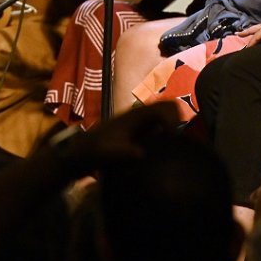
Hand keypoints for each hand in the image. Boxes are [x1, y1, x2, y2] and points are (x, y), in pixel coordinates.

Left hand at [58, 102, 179, 174]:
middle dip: (178, 120)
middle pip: (169, 106)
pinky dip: (166, 131)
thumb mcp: (110, 153)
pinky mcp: (139, 129)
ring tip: (174, 145)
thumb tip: (141, 154)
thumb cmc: (97, 150)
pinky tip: (163, 148)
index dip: (173, 120)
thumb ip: (125, 152)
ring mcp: (140, 120)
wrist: (83, 151)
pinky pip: (159, 124)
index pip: (165, 107)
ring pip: (165, 114)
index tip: (173, 138)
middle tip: (178, 141)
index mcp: (136, 115)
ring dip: (173, 125)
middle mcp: (141, 114)